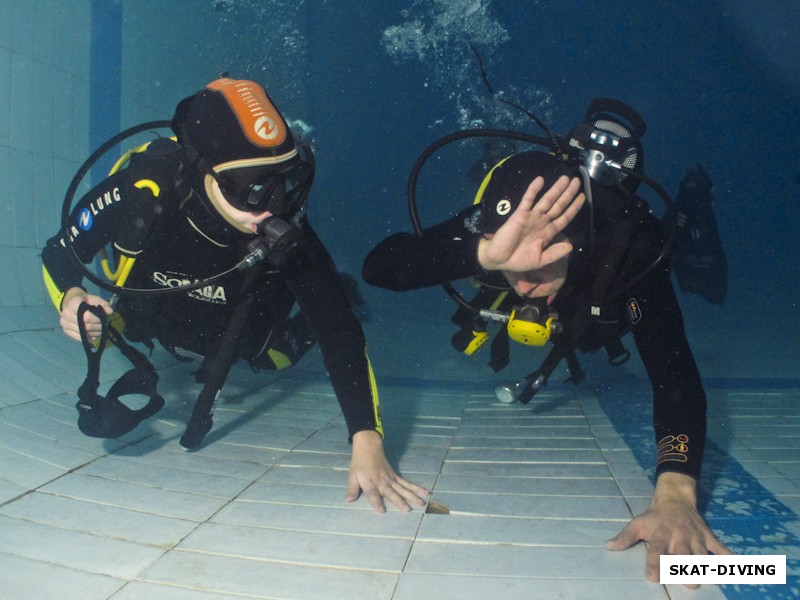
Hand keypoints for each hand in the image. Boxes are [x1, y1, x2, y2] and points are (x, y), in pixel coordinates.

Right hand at [59, 288, 113, 342]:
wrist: (71, 303)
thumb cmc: (85, 301)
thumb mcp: (95, 299)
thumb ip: (104, 304)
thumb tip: (110, 312)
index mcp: (73, 304)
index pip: (86, 317)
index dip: (97, 320)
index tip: (102, 319)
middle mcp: (66, 314)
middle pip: (85, 326)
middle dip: (97, 327)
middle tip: (104, 326)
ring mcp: (64, 324)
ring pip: (83, 333)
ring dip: (94, 333)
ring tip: (100, 330)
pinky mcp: (66, 331)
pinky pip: (79, 338)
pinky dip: (89, 338)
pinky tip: (94, 334)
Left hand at [346, 430, 429, 512]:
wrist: (369, 448)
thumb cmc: (359, 465)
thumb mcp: (352, 476)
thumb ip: (352, 489)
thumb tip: (348, 500)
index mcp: (370, 483)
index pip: (373, 494)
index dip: (377, 502)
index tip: (382, 511)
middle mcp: (382, 482)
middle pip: (391, 493)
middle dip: (399, 501)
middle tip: (407, 509)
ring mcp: (391, 479)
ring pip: (403, 488)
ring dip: (412, 496)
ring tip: (421, 503)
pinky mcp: (396, 477)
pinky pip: (407, 483)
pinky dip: (416, 488)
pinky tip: (425, 492)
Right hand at [477, 175, 584, 271]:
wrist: (499, 259)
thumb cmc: (519, 260)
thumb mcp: (540, 260)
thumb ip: (555, 254)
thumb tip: (571, 246)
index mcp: (548, 232)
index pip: (565, 217)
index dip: (574, 208)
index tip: (583, 197)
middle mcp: (542, 222)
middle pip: (559, 205)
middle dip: (568, 193)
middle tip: (577, 181)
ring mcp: (531, 217)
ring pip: (547, 200)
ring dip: (556, 189)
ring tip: (565, 177)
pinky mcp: (520, 214)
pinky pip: (528, 200)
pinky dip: (533, 190)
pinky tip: (540, 180)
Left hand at [606, 472, 730, 586]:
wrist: (675, 498)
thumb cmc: (655, 517)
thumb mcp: (638, 524)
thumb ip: (625, 537)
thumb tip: (609, 547)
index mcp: (661, 535)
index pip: (656, 550)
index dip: (654, 563)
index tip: (652, 576)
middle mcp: (679, 537)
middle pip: (682, 554)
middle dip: (684, 567)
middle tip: (687, 582)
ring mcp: (695, 537)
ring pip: (701, 552)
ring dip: (704, 565)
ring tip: (705, 578)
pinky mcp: (708, 536)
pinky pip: (719, 547)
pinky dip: (727, 556)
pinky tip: (735, 565)